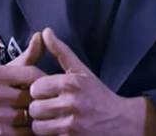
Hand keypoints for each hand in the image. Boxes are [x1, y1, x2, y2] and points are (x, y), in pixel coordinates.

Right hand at [0, 32, 45, 135]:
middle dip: (43, 98)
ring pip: (32, 115)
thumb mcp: (8, 70)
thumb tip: (41, 34)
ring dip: (40, 116)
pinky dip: (33, 130)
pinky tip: (34, 125)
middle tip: (51, 100)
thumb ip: (28, 55)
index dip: (45, 80)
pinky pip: (27, 132)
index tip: (48, 84)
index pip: (34, 74)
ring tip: (44, 113)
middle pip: (33, 96)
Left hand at [29, 28, 155, 135]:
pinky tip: (59, 129)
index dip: (39, 91)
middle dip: (39, 109)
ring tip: (53, 120)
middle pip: (34, 108)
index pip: (35, 87)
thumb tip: (45, 31)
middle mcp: (72, 102)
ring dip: (42, 125)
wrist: (121, 121)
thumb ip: (61, 52)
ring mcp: (72, 124)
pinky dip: (50, 135)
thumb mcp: (82, 71)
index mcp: (73, 82)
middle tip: (50, 108)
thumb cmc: (98, 95)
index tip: (48, 93)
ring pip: (37, 126)